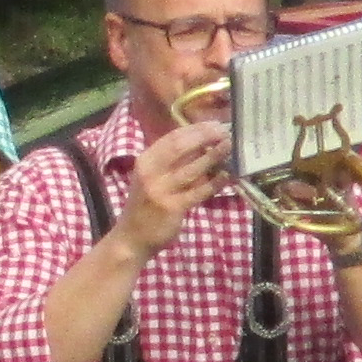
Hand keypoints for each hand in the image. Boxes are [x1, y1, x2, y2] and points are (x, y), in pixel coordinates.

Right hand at [118, 114, 225, 255]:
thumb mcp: (151, 179)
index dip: (195, 129)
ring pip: (191, 168)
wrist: (132, 237)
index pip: (171, 138)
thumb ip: (170, 163)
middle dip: (205, 137)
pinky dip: (214, 183)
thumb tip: (201, 145)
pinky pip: (198, 192)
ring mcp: (160, 190)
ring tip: (230, 147)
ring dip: (213, 156)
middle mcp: (150, 172)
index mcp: (145, 161)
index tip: (214, 123)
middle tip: (225, 131)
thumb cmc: (145, 206)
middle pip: (180, 147)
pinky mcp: (172, 207)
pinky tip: (227, 176)